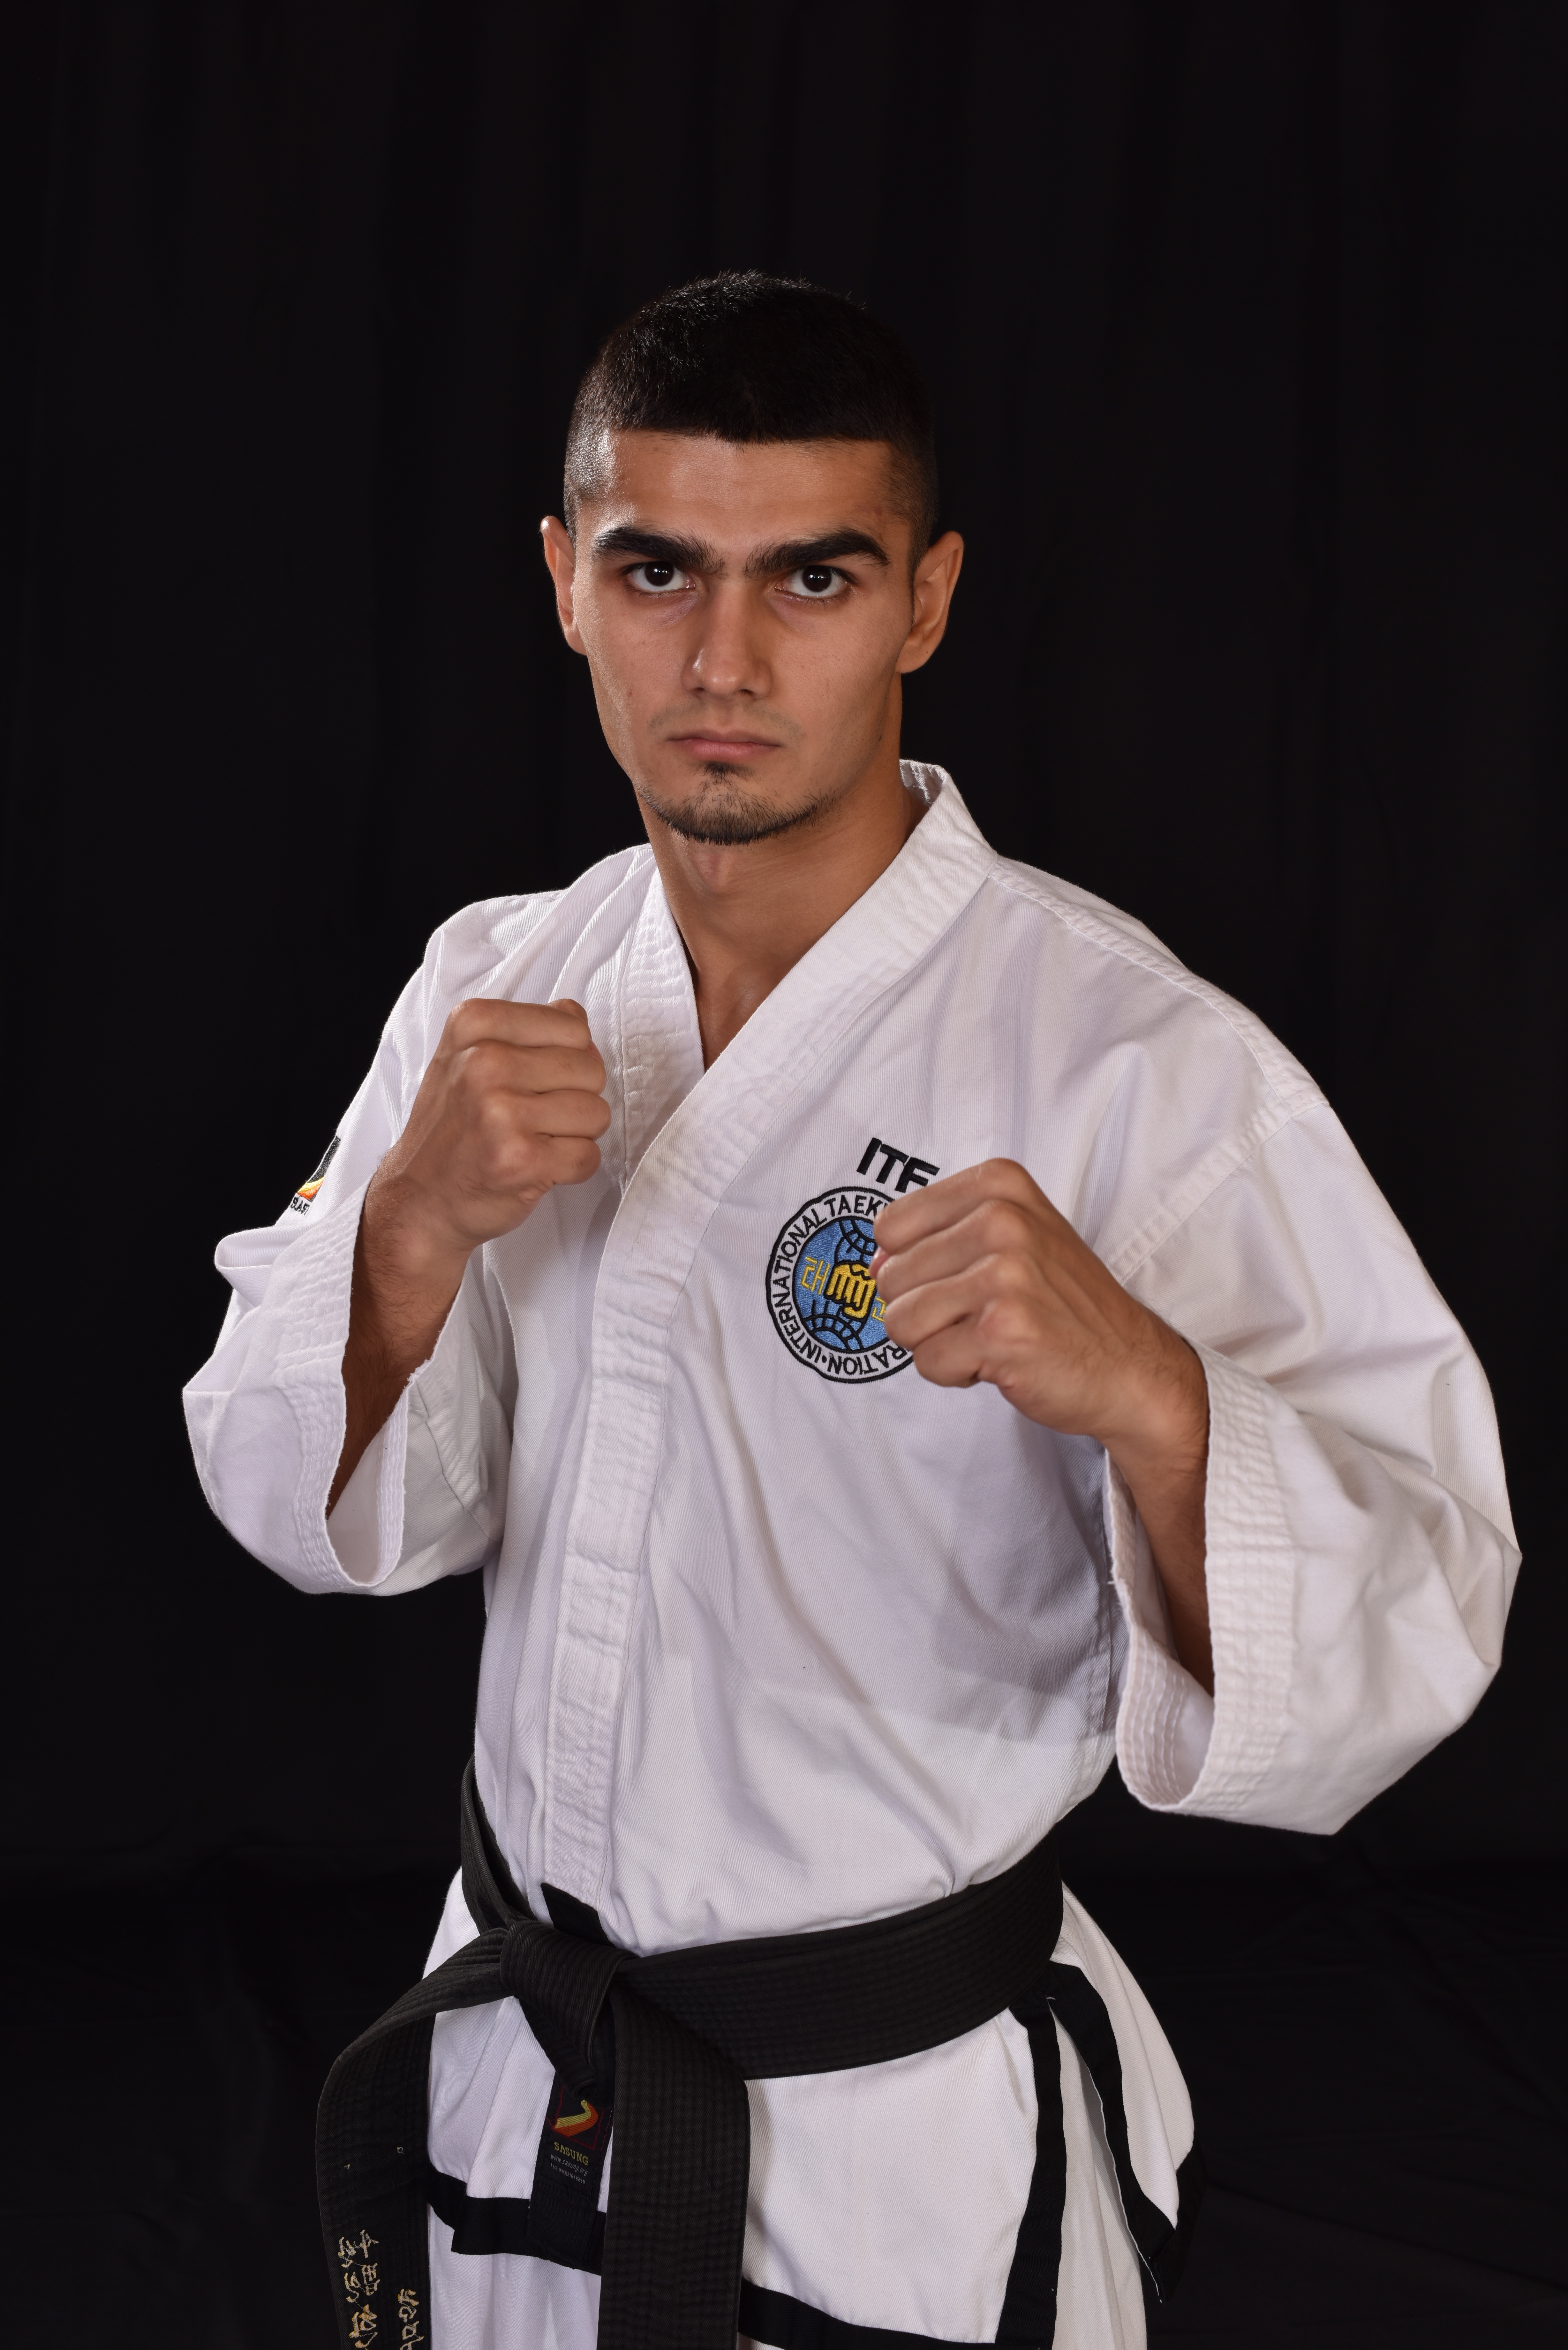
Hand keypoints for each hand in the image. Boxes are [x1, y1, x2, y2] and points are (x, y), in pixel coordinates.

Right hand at [330, 998, 608, 1506]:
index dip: (571, 1076)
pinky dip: (567, 1180)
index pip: (578, 1027)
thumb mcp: (480, 1078)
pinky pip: (584, 1157)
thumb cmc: (452, 1164)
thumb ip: (535, 1041)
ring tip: (519, 1168)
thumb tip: (597, 1015)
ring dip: (572, 1149)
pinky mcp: (509, 1156)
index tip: (531, 1107)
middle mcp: (481, 1060)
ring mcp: (493, 1108)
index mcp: (472, 1024)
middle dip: (575, 1113)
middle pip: (595, 1072)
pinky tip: (522, 1191)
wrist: (403, 1231)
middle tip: (524, 1147)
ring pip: (595, 1115)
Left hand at [871, 1160, 1212, 1688]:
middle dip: (927, 1309)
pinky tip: (1000, 1361)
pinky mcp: (1001, 1330)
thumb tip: (869, 1267)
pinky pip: (927, 1361)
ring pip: (900, 1320)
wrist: (1129, 1365)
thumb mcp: (1007, 1242)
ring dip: (938, 1342)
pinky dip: (956, 1372)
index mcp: (999, 1185)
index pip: (890, 1227)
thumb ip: (934, 1239)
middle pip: (890, 1276)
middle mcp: (1001, 1220)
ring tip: (990, 1336)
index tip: (965, 1278)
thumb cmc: (1061, 1305)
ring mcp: (1004, 1274)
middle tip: (985, 1314)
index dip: (915, 1267)